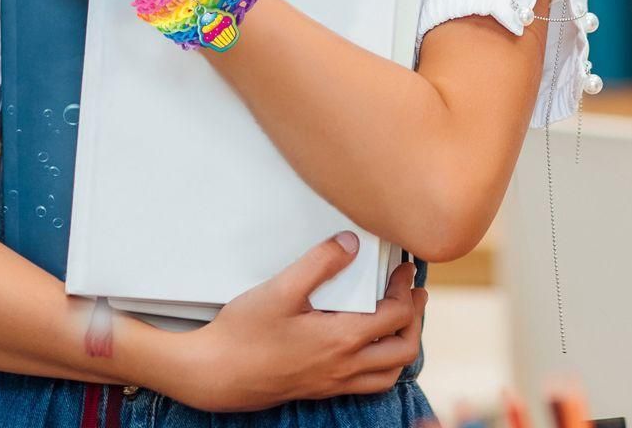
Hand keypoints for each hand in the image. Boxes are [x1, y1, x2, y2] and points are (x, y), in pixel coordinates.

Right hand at [169, 235, 426, 412]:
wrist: (218, 374)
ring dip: (402, 345)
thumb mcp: (281, 288)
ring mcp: (334, 382)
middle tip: (412, 293)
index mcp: (342, 340)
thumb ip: (319, 263)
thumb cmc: (245, 333)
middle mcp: (345, 366)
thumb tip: (351, 243)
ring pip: (390, 373)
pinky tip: (367, 347)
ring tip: (398, 320)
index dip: (406, 289)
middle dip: (414, 318)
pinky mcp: (321, 389)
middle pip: (403, 349)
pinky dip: (382, 366)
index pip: (395, 315)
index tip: (404, 269)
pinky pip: (368, 385)